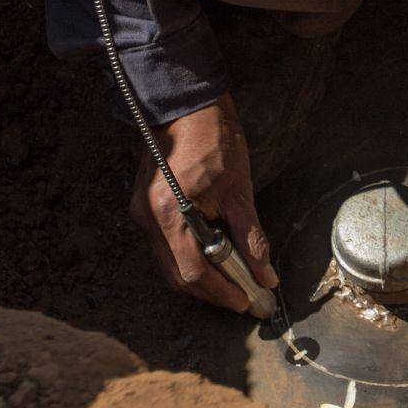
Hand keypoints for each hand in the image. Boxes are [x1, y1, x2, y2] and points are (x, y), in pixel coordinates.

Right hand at [130, 94, 277, 312]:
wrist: (187, 106)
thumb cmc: (215, 141)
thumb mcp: (240, 192)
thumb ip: (252, 239)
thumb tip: (266, 276)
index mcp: (170, 214)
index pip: (193, 272)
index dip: (222, 292)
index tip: (247, 301)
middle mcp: (147, 218)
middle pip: (177, 275)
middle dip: (211, 291)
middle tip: (243, 297)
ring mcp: (141, 213)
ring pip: (169, 264)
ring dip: (200, 277)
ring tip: (233, 282)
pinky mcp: (144, 207)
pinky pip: (165, 246)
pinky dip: (188, 258)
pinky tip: (214, 258)